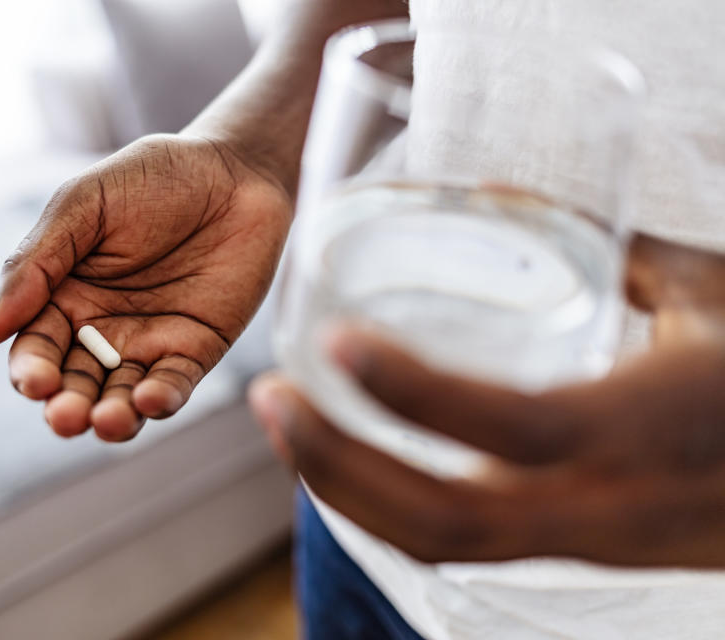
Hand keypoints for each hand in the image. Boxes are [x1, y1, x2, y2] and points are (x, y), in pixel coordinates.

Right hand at [0, 134, 290, 439]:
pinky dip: (161, 399)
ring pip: (121, 397)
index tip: (36, 382)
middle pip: (74, 384)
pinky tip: (150, 398)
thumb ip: (34, 265)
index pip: (37, 348)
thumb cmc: (151, 178)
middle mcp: (101, 329)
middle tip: (67, 416)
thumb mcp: (83, 206)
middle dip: (67, 406)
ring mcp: (149, 343)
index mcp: (63, 296)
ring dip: (112, 417)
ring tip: (109, 421)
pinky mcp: (196, 349)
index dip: (32, 371)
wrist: (233, 169)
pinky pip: (174, 384)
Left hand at [250, 234, 724, 566]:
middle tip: (270, 400)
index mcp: (644, 428)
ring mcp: (586, 542)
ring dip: (349, 491)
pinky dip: (390, 506)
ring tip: (288, 427)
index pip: (508, 428)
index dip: (414, 392)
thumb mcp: (714, 293)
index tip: (338, 342)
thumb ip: (617, 245)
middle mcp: (605, 506)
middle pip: (443, 519)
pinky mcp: (577, 551)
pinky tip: (353, 461)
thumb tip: (509, 196)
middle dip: (339, 466)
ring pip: (442, 545)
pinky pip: (466, 543)